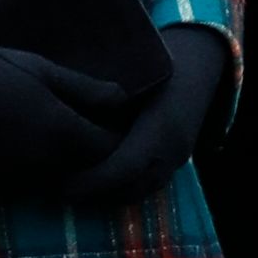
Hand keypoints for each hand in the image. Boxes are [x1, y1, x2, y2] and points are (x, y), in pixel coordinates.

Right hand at [0, 41, 133, 207]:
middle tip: (95, 131)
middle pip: (86, 171)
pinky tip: (29, 149)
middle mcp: (39, 162)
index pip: (109, 149)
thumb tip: (123, 100)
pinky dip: (36, 174)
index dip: (118, 137)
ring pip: (56, 181)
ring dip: (66, 167)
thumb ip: (85, 89)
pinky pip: (25, 186)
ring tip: (63, 139)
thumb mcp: (41, 69)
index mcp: (58, 131)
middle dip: (95, 156)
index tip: (117, 121)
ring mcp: (11, 177)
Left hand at [59, 25, 228, 206]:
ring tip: (75, 185)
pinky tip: (98, 178)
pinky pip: (146, 187)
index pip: (124, 168)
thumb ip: (100, 100)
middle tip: (58, 188)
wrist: (200, 64)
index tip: (60, 183)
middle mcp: (173, 148)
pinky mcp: (176, 162)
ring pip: (138, 192)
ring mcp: (178, 158)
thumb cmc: (158, 63)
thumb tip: (57, 120)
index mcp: (162, 125)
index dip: (91, 181)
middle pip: (129, 189)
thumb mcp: (131, 76)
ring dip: (106, 194)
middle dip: (92, 194)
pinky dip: (121, 189)